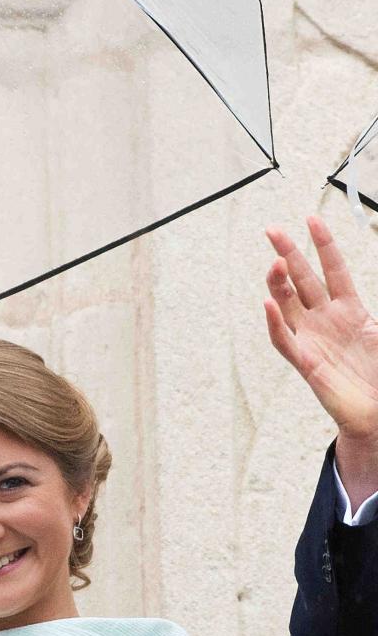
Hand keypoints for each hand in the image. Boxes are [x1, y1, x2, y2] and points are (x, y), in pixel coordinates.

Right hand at [265, 217, 377, 497]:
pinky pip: (285, 340)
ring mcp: (314, 339)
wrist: (377, 416)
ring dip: (278, 283)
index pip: (333, 269)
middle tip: (273, 230)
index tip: (311, 219)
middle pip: (303, 279)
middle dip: (288, 254)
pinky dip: (275, 322)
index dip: (324, 245)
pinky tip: (269, 304)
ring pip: (288, 303)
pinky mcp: (306, 363)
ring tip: (274, 263)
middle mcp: (327, 320)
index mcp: (352, 311)